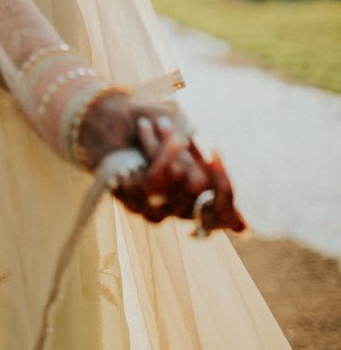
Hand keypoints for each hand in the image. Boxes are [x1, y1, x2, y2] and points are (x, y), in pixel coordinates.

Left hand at [78, 90, 246, 234]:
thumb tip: (245, 231)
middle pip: (202, 189)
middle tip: (175, 129)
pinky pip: (157, 180)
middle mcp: (175, 211)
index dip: (225, 190)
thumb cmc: (148, 130)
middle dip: (189, 154)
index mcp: (194, 199)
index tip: (215, 152)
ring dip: (169, 147)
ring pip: (182, 183)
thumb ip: (208, 176)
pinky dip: (156, 150)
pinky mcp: (132, 201)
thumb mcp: (183, 144)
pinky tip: (149, 129)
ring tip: (158, 125)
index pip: (223, 214)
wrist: (104, 118)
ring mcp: (153, 210)